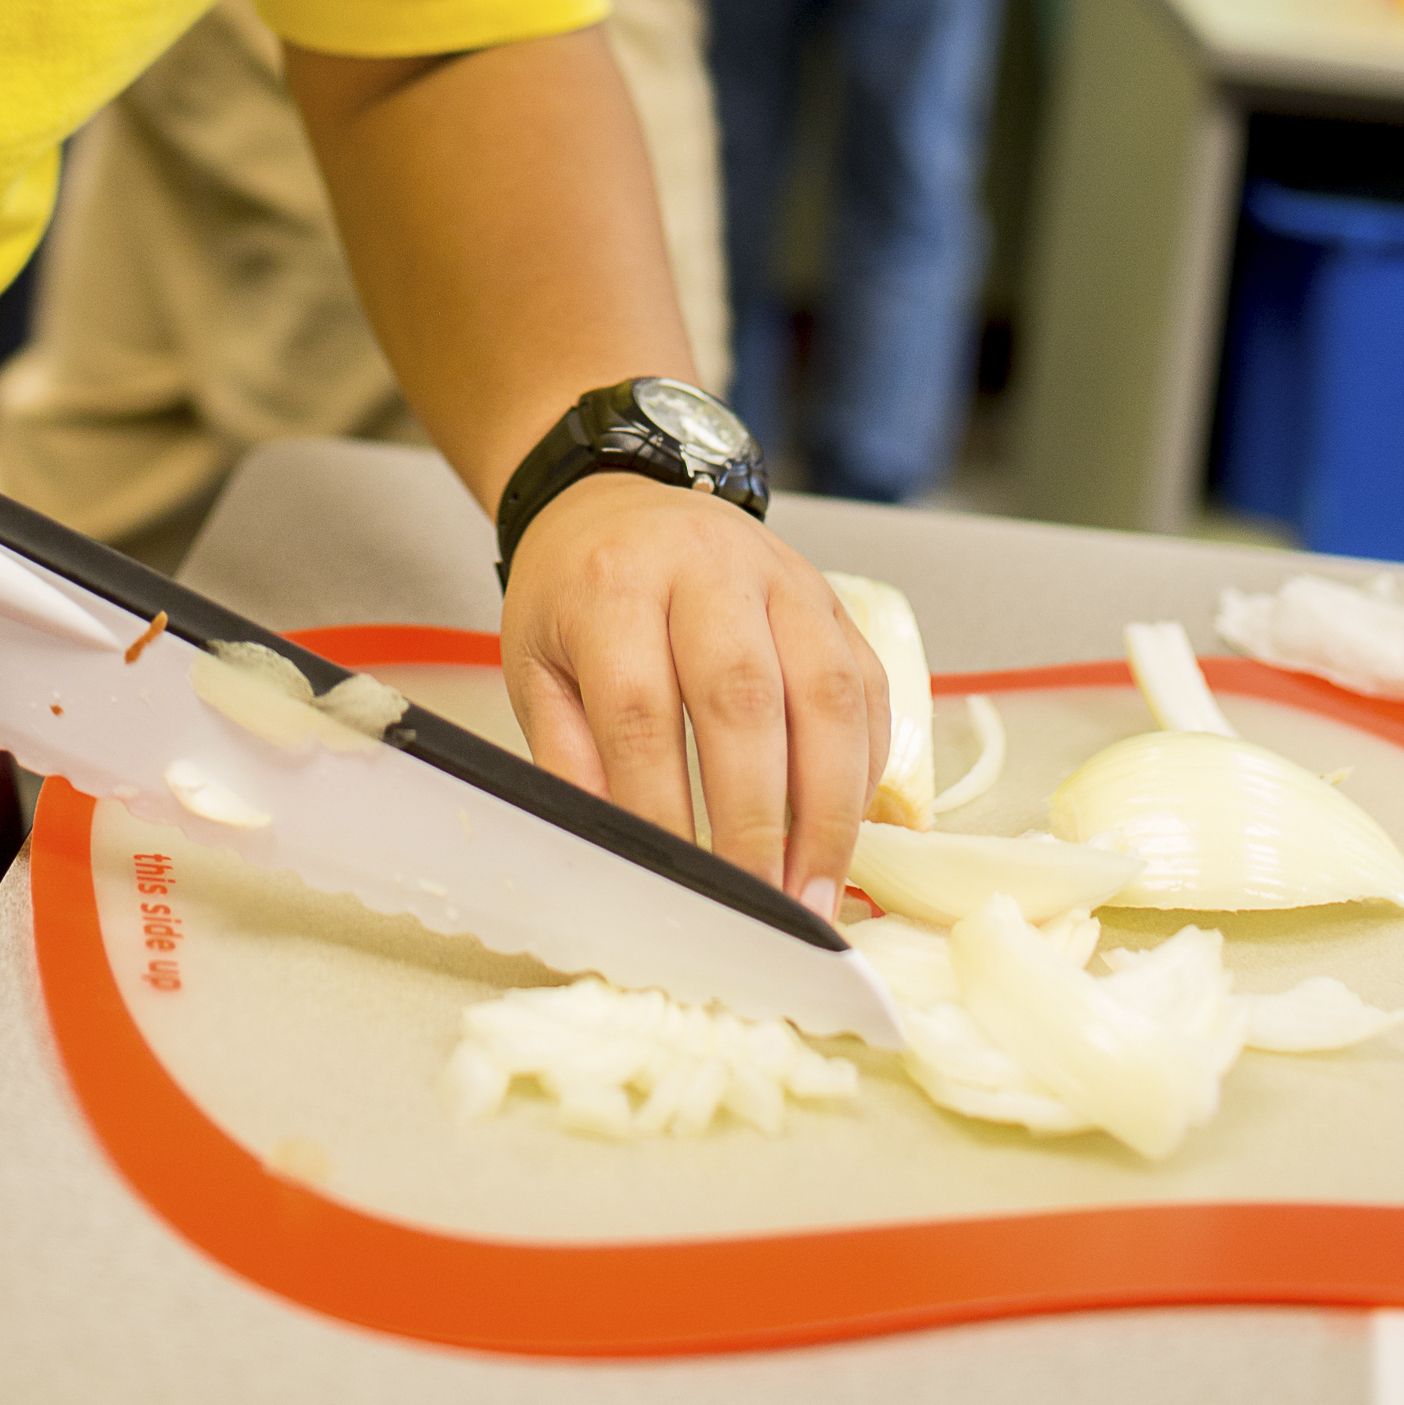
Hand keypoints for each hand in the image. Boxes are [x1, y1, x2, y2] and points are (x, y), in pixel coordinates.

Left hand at [501, 474, 889, 910]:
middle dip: (759, 818)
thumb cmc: (575, 594)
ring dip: (830, 807)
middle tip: (761, 905)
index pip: (640, 707)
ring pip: (827, 693)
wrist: (621, 499)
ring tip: (816, 891)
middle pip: (744, 697)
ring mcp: (782, 578)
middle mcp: (706, 568)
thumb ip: (569, 758)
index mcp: (615, 583)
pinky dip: (864, 770)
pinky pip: (867, 687)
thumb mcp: (536, 666)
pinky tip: (846, 829)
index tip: (674, 883)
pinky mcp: (831, 600)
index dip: (661, 804)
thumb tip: (611, 854)